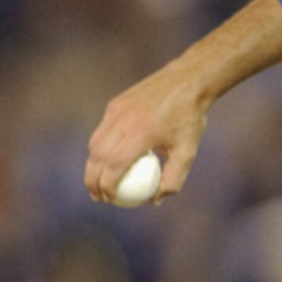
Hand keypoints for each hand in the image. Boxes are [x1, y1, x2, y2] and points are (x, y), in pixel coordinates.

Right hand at [84, 61, 209, 204]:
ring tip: (97, 182)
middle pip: (97, 157)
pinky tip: (106, 161)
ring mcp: (116, 110)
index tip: (108, 199)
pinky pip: (102, 130)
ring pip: (95, 143)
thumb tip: (155, 200)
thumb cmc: (190, 119)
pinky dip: (100, 148)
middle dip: (92, 180)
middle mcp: (124, 121)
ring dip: (92, 165)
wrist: (187, 81)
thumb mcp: (188, 151)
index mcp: (141, 133)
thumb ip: (173, 178)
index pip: (113, 165)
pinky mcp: (115, 104)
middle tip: (97, 197)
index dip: (106, 185)